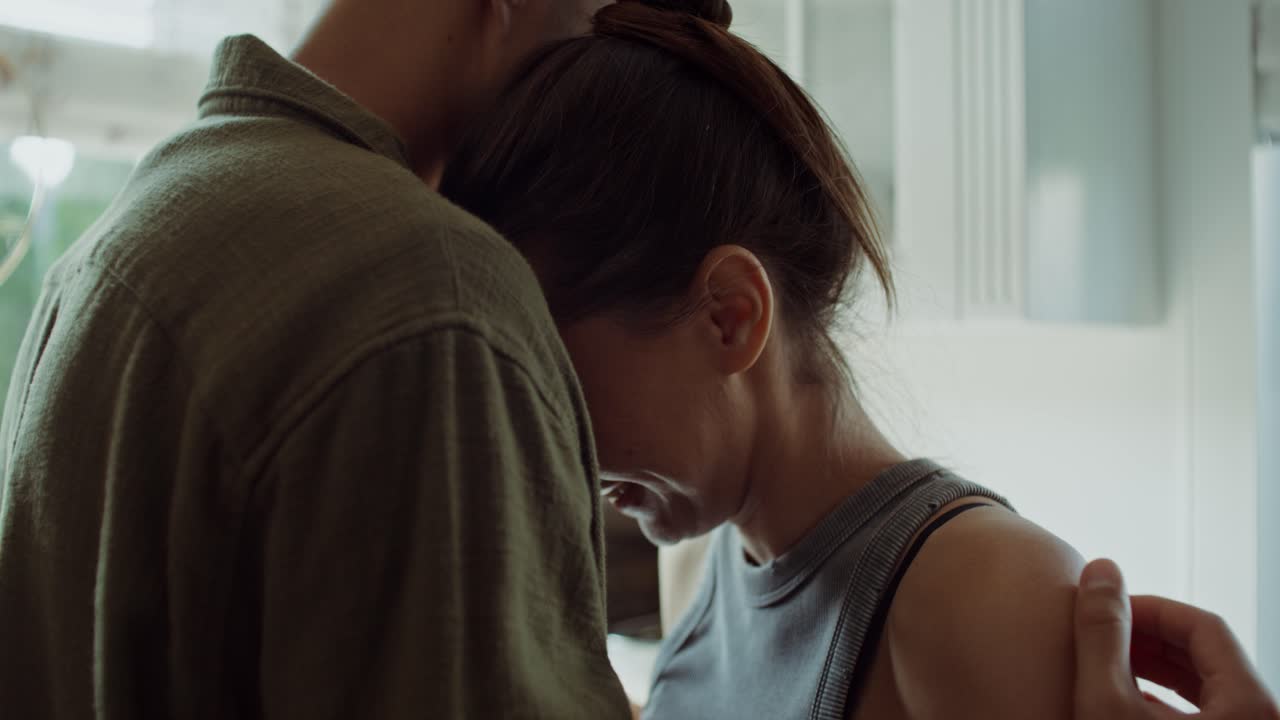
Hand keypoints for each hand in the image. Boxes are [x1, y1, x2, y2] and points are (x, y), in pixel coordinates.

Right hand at [1072, 558, 1278, 718]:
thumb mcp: (1106, 704)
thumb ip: (1103, 636)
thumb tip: (1101, 572)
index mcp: (1250, 704)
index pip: (1204, 626)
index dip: (1149, 609)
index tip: (1105, 609)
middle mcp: (1258, 719)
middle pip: (1204, 654)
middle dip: (1146, 637)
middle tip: (1101, 632)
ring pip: (1201, 686)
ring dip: (1150, 667)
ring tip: (1105, 662)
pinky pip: (1200, 716)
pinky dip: (1160, 701)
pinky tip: (1126, 699)